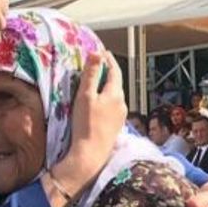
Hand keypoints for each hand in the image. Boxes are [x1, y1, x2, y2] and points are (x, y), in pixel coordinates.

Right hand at [51, 52, 125, 193]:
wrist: (90, 154)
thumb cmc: (86, 125)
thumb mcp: (85, 96)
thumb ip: (91, 74)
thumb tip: (97, 54)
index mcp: (116, 94)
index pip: (114, 70)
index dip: (108, 59)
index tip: (102, 52)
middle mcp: (122, 104)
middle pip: (115, 83)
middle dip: (107, 72)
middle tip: (97, 65)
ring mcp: (120, 116)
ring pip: (114, 95)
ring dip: (106, 87)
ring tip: (94, 83)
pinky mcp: (115, 127)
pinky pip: (112, 107)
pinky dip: (105, 100)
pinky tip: (97, 104)